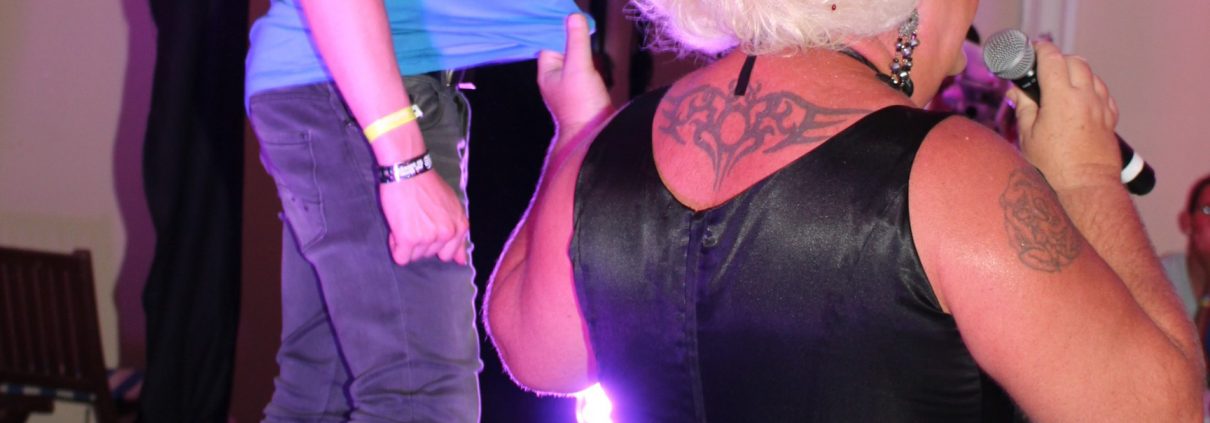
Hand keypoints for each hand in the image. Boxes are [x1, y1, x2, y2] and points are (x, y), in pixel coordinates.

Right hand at [379, 171, 468, 265]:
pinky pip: (400, 257)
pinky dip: (395, 247)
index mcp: (460, 226)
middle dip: (420, 242)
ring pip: (414, 257)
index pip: (449, 254)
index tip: (427, 228)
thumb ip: (458, 233)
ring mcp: (429, 237)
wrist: (407, 170)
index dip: (434, 243)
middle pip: (429, 255)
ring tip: (406, 220)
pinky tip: (397, 228)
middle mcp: (447, 233)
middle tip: (414, 219)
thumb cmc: (427, 185)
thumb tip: (462, 262)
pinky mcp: (409, 239)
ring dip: (407, 243)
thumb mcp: (452, 205)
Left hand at [537, 13, 612, 141]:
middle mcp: (556, 79)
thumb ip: (577, 41)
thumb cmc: (580, 104)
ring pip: (578, 62)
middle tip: (588, 30)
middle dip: (577, 42)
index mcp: (548, 72)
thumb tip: (574, 17)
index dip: (560, 30)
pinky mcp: (585, 94)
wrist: (593, 136)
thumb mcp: (578, 67)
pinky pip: (587, 74)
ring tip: (594, 49)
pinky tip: (601, 67)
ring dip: (587, 55)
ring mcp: (571, 87)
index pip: (550, 42)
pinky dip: (594, 68)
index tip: (573, 18)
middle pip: (565, 51)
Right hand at [1006, 40, 1120, 190]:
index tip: (1032, 52)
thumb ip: (1024, 107)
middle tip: (1042, 70)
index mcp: (1061, 98)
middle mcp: (1085, 97)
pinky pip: (1102, 90)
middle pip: (1074, 61)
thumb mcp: (1028, 136)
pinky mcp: (1110, 117)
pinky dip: (1089, 87)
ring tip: (1060, 85)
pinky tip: (1079, 99)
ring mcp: (1101, 106)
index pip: (1052, 58)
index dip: (1040, 50)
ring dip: (1075, 72)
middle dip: (1058, 60)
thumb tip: (1017, 91)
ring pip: (1091, 73)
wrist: (1086, 187)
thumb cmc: (1054, 167)